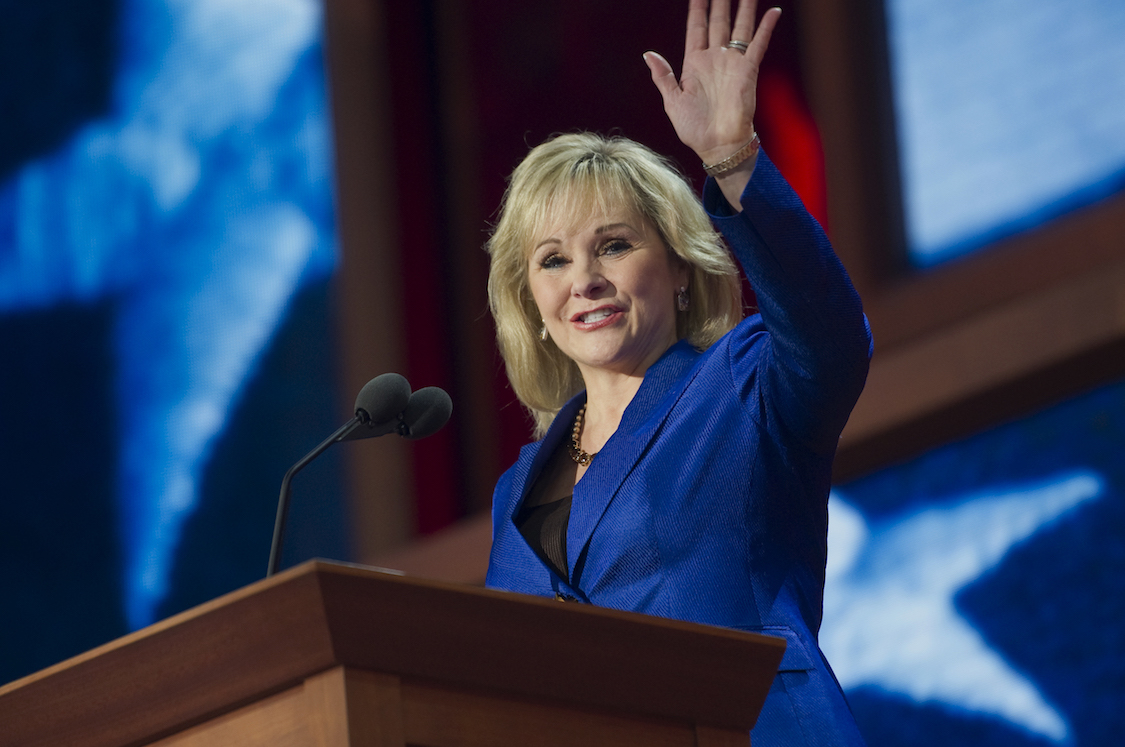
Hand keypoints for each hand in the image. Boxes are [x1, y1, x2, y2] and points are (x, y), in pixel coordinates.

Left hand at [644, 0, 779, 167]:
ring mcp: (732, 63)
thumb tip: (648, 54)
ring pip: (739, 27)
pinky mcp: (748, 70)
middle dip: (720, 1)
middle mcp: (714, 59)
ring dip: (744, 7)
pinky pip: (759, 44)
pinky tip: (773, 11)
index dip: (697, 9)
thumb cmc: (694, 129)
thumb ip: (663, 76)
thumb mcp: (672, 102)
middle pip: (718, 21)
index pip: (696, 28)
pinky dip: (766, 28)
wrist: (718, 146)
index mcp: (694, 64)